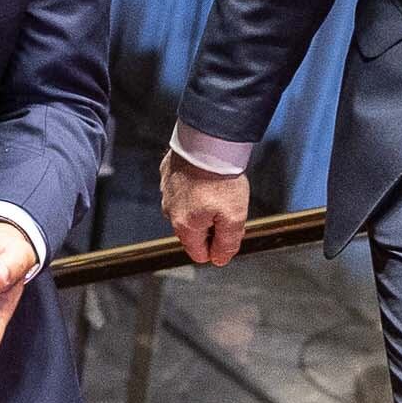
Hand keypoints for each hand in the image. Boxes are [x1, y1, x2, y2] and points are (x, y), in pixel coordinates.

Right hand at [162, 152, 248, 267]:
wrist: (208, 143)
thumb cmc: (221, 179)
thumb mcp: (235, 217)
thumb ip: (227, 243)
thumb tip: (219, 260)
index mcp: (186, 227)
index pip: (200, 254)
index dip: (217, 247)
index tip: (229, 230)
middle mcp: (170, 213)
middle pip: (192, 232)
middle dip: (210, 225)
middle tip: (227, 207)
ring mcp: (166, 194)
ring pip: (186, 210)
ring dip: (201, 205)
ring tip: (217, 189)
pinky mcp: (167, 176)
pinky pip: (180, 190)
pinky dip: (193, 187)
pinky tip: (205, 177)